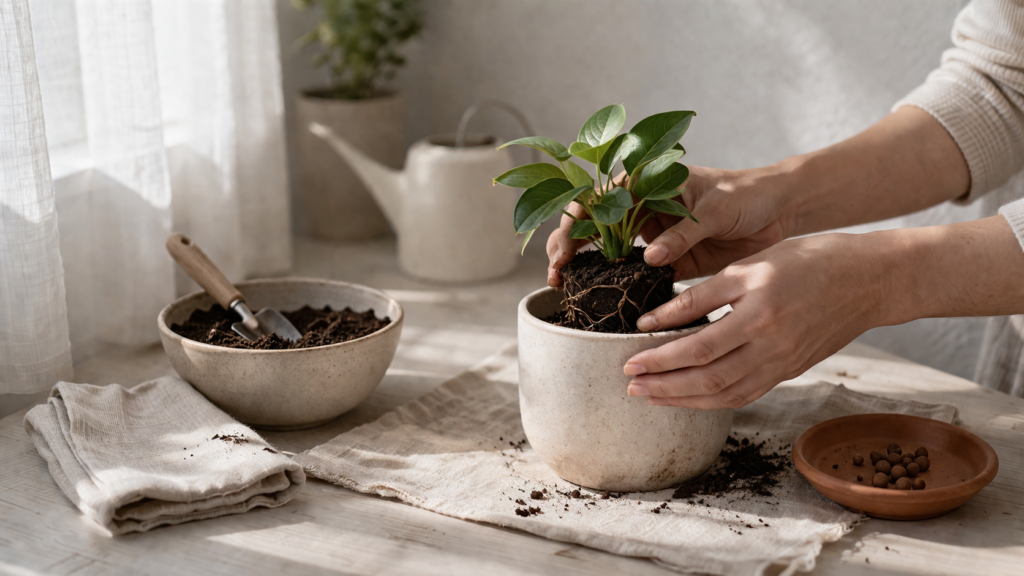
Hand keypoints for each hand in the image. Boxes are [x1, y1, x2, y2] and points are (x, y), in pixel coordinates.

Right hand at [546, 165, 791, 287]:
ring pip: (607, 250)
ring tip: (565, 286)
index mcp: (647, 182)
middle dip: (568, 245)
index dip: (576, 220)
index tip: (566, 246)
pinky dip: (618, 285)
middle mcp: (642, 208)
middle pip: (593, 225)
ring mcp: (652, 235)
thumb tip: (649, 258)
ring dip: (585, 267)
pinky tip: (602, 298)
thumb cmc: (746, 194)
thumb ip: (682, 233)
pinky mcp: (667, 260)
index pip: (599, 197)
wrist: (778, 211)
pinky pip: (636, 274)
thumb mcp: (715, 208)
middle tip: (556, 273)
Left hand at [621, 232, 895, 408]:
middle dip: (663, 383)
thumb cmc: (809, 260)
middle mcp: (770, 344)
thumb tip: (656, 317)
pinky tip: (687, 398)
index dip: (661, 353)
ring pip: (724, 394)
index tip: (630, 354)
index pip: (698, 341)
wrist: (869, 280)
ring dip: (682, 398)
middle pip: (707, 376)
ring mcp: (782, 363)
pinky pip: (745, 395)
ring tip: (649, 396)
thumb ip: (704, 293)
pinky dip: (712, 401)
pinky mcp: (789, 371)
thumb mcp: (752, 263)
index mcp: (759, 311)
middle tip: (629, 382)